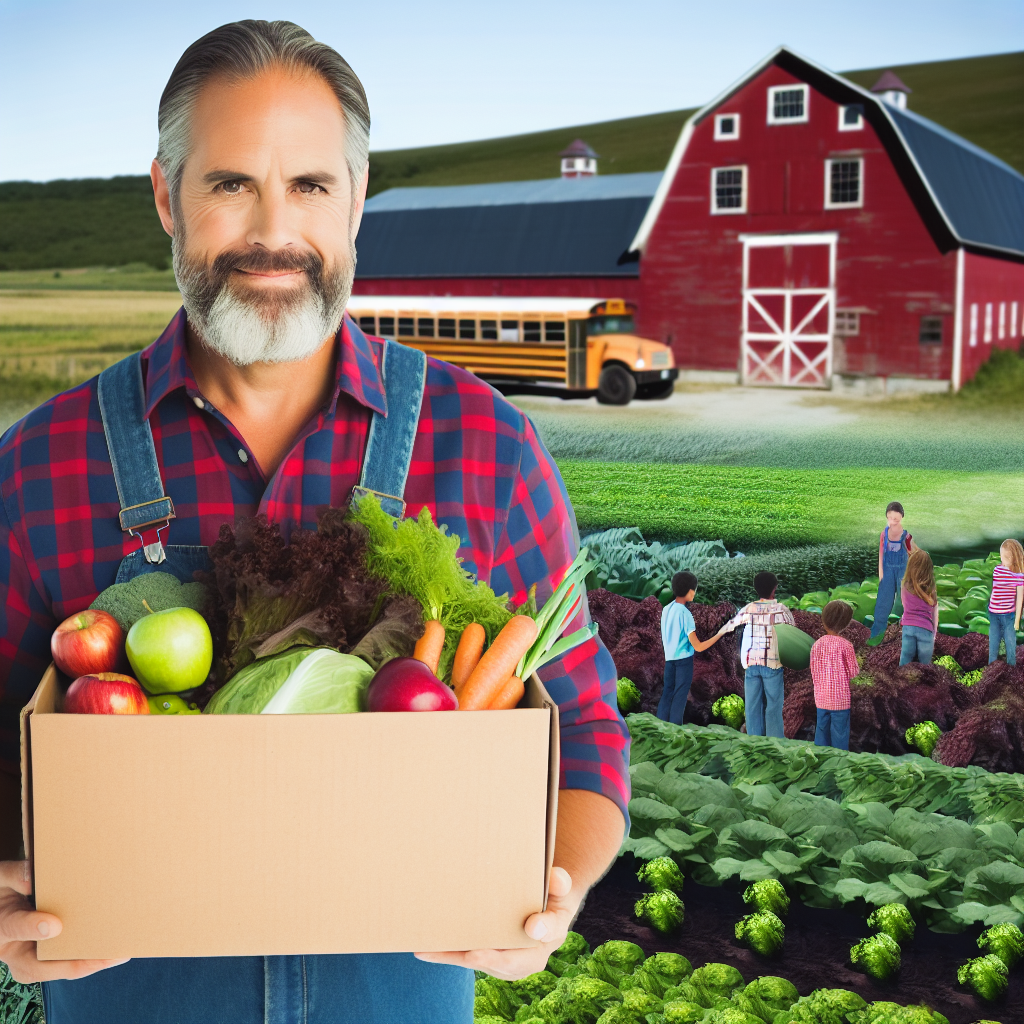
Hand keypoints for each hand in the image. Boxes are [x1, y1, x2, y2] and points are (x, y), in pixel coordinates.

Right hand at [0, 861, 128, 982]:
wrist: (4, 905)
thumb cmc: (5, 889)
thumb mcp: (2, 879)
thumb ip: (15, 875)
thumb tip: (31, 875)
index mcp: (1, 927)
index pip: (15, 927)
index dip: (33, 927)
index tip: (55, 925)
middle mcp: (15, 952)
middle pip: (42, 966)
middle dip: (75, 963)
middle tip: (106, 956)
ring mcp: (31, 959)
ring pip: (59, 968)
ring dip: (90, 963)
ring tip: (119, 954)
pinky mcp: (48, 959)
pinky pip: (69, 962)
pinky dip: (91, 957)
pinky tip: (115, 949)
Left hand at [414, 866, 576, 980]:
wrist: (541, 907)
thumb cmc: (549, 891)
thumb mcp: (559, 883)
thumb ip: (559, 881)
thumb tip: (557, 879)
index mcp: (553, 932)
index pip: (551, 930)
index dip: (542, 929)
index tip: (532, 926)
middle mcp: (532, 954)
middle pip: (513, 961)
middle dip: (492, 958)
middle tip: (473, 954)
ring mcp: (509, 961)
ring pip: (485, 962)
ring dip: (459, 957)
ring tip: (434, 949)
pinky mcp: (490, 960)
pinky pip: (468, 958)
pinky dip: (448, 955)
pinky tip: (425, 949)